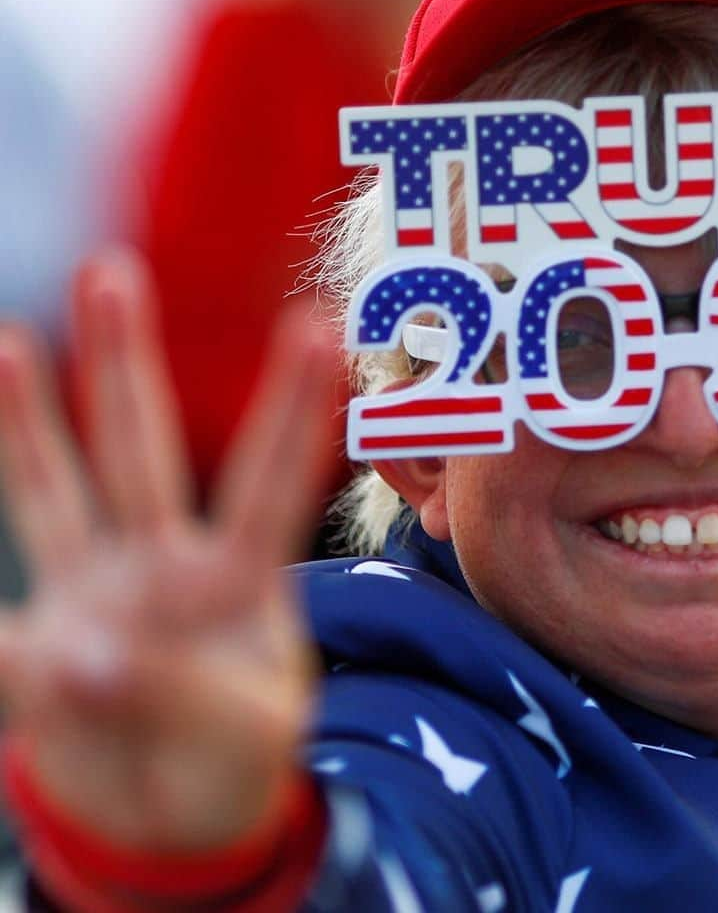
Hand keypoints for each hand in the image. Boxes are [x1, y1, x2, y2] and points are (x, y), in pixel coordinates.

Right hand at [0, 250, 340, 851]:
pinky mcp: (39, 649)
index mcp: (238, 581)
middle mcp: (161, 566)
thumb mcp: (250, 736)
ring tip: (17, 337)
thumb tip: (76, 657)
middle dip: (128, 362)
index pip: (273, 480)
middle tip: (116, 267)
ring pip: (61, 487)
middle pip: (142, 447)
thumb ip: (180, 695)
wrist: (176, 819)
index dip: (294, 409)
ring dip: (32, 413)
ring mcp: (95, 595)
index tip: (318, 327)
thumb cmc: (239, 760)